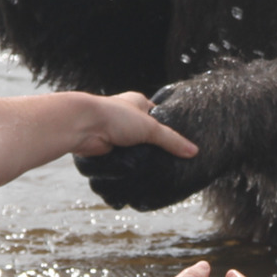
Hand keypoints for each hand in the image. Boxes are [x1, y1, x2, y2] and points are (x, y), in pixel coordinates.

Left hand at [72, 91, 197, 159]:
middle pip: (145, 136)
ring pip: (132, 149)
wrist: (82, 127)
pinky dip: (125, 167)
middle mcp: (125, 117)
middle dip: (151, 148)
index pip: (158, 116)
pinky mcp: (106, 149)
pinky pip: (120, 161)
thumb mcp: (150, 127)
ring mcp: (114, 133)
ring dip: (137, 158)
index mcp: (137, 103)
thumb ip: (172, 140)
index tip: (179, 145)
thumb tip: (194, 152)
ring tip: (149, 169)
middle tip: (166, 161)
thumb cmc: (114, 116)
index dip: (166, 128)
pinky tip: (132, 173)